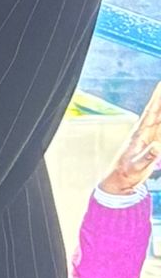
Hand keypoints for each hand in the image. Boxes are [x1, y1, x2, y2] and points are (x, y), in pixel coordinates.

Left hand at [99, 81, 160, 196]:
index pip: (151, 113)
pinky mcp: (152, 144)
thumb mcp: (137, 166)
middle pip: (156, 111)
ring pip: (159, 118)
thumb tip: (157, 147)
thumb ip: (147, 157)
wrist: (120, 180)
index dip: (157, 99)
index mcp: (140, 133)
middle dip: (160, 98)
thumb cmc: (126, 173)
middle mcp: (144, 132)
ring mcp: (149, 137)